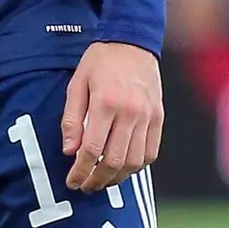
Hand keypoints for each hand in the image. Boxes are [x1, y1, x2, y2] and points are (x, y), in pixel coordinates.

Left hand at [61, 41, 163, 193]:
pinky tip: (124, 168)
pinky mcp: (158, 117)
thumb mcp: (77, 84)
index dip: (80, 171)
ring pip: (135, 161)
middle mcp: (130, 111)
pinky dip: (137, 166)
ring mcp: (148, 115)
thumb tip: (70, 151)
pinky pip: (151, 152)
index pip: (92, 149)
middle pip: (114, 161)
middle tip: (85, 186)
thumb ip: (71, 119)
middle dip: (97, 180)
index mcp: (105, 102)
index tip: (72, 181)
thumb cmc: (100, 61)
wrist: (132, 41)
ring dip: (117, 177)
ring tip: (103, 180)